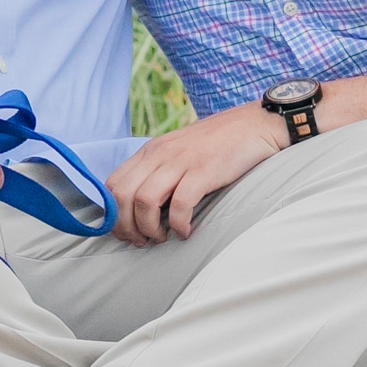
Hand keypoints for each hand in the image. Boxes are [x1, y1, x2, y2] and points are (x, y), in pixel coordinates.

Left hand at [104, 104, 287, 243]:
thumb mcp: (178, 152)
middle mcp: (159, 154)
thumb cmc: (217, 145)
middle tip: (143, 241)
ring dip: (150, 229)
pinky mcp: (204, 171)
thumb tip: (141, 208)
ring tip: (164, 238)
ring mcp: (181, 161)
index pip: (112, 185)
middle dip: (127, 227)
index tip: (127, 233)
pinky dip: (179, 225)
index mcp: (150, 151)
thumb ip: (158, 172)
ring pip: (144, 202)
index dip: (113, 215)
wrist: (254, 125)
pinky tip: (187, 232)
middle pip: (122, 196)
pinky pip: (180, 205)